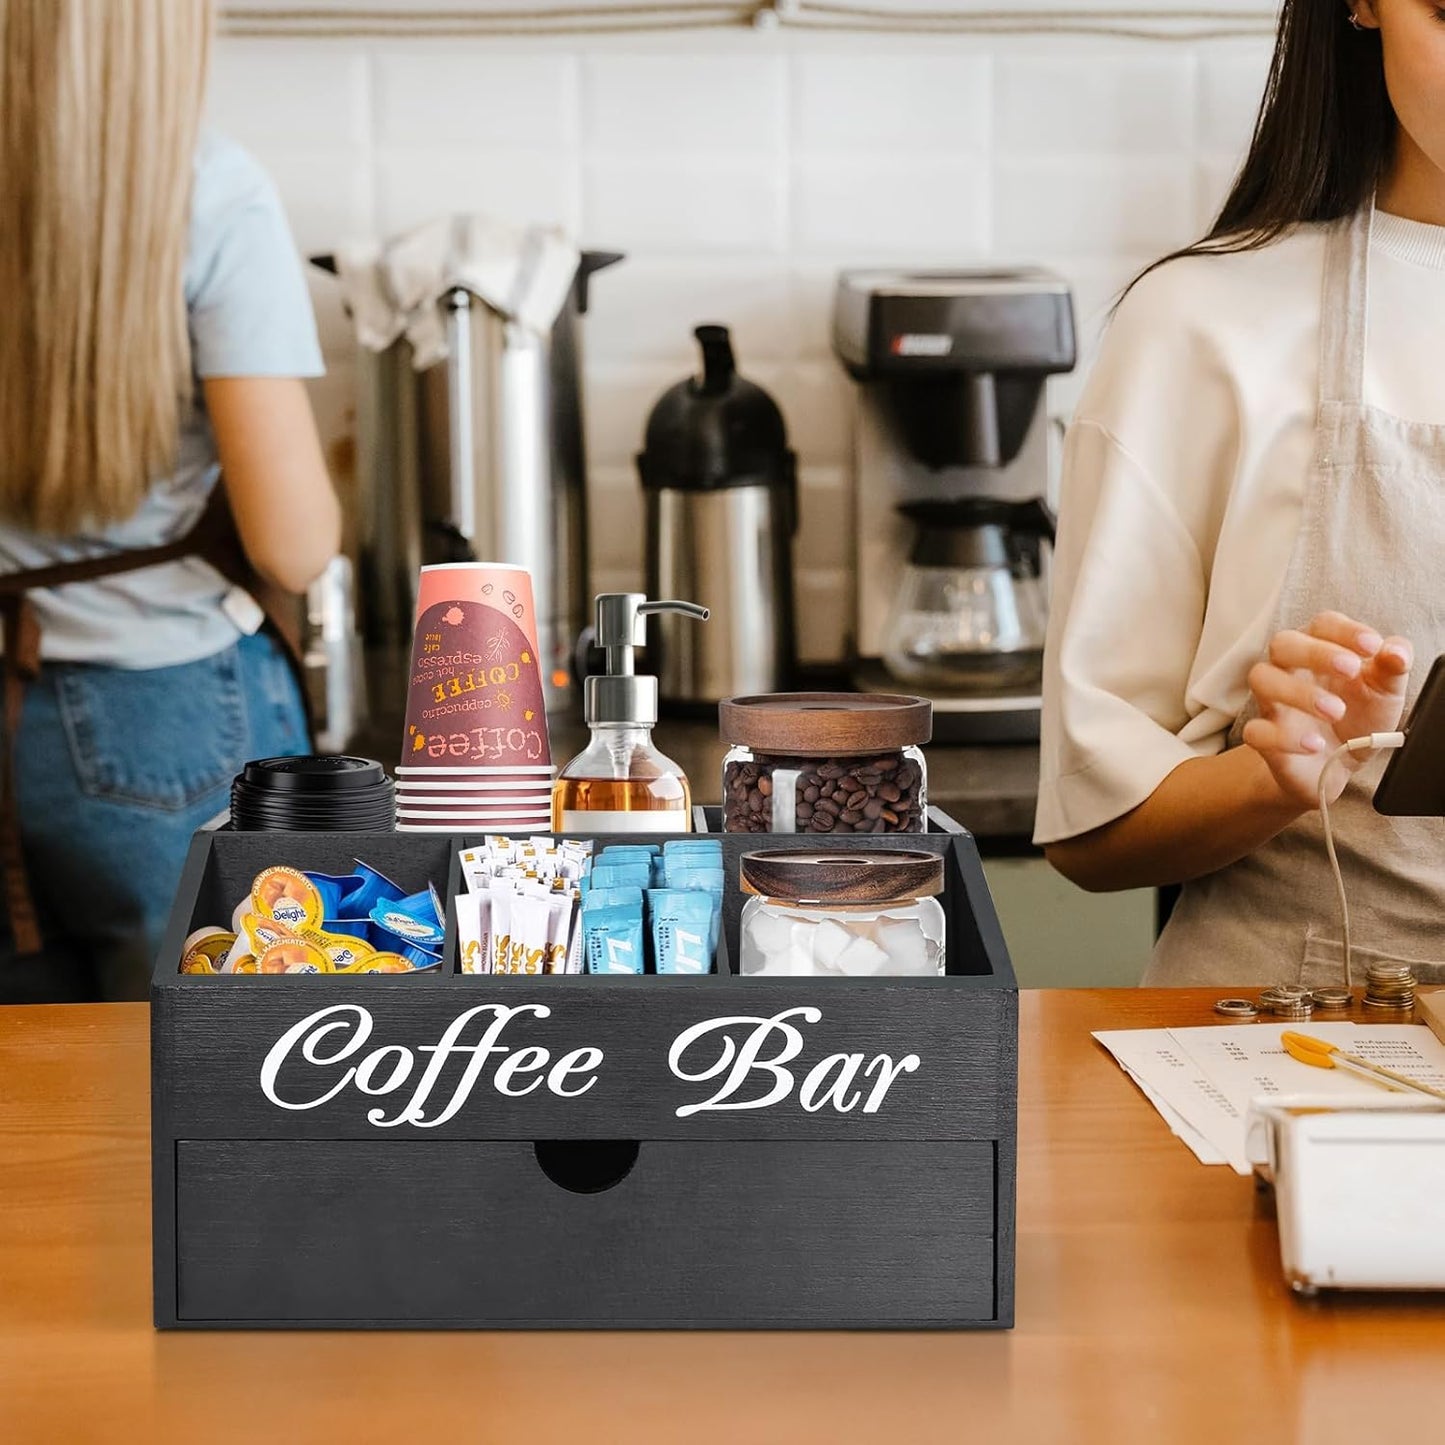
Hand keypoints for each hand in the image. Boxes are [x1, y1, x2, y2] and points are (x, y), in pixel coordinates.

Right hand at [1242, 611, 1411, 808]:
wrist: (1338, 766)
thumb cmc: (1359, 719)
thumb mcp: (1385, 692)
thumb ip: (1392, 668)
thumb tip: (1397, 652)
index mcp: (1320, 651)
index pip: (1322, 625)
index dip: (1345, 630)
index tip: (1372, 646)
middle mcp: (1290, 670)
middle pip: (1283, 643)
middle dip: (1315, 653)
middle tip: (1350, 670)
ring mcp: (1273, 702)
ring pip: (1262, 679)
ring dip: (1298, 692)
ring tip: (1335, 711)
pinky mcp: (1264, 737)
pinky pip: (1256, 730)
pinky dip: (1283, 738)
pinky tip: (1313, 744)